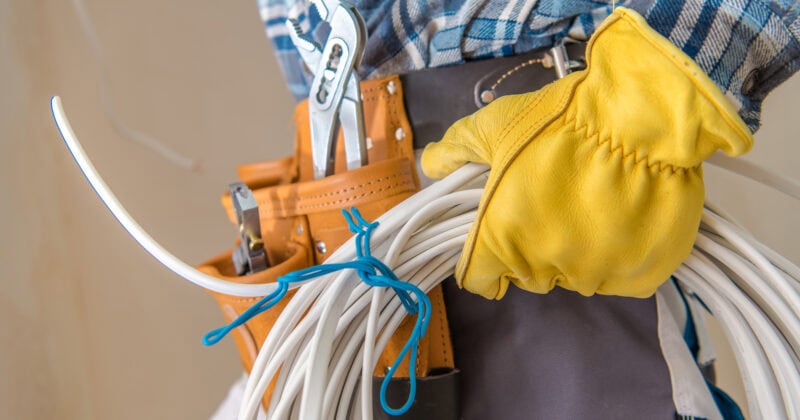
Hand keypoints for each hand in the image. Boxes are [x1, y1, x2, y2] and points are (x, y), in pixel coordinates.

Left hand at [421, 8, 752, 298]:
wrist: (640, 116)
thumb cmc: (558, 121)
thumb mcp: (495, 125)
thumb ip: (457, 148)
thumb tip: (430, 164)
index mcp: (501, 240)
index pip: (479, 277)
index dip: (485, 255)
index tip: (499, 233)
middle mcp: (545, 268)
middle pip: (529, 275)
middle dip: (532, 247)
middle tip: (551, 204)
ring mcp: (595, 275)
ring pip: (575, 276)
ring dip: (577, 252)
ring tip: (592, 206)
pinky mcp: (639, 277)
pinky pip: (618, 278)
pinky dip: (617, 258)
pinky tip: (622, 220)